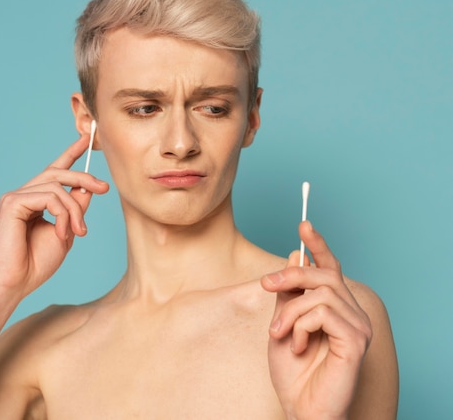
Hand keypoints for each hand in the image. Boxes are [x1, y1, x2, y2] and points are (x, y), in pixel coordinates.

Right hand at [0, 134, 108, 298]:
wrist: (15, 283)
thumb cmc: (36, 263)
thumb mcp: (67, 231)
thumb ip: (75, 209)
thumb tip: (88, 187)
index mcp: (36, 201)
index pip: (55, 171)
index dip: (71, 153)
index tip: (87, 138)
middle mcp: (24, 194)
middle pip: (58, 173)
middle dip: (84, 177)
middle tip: (104, 188)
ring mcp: (16, 197)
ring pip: (57, 186)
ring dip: (75, 209)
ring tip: (78, 232)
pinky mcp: (12, 203)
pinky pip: (48, 197)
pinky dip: (62, 214)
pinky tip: (63, 232)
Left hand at [261, 221, 371, 419]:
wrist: (300, 408)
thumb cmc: (293, 371)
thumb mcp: (283, 322)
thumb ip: (290, 293)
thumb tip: (294, 255)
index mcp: (335, 307)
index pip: (330, 268)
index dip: (318, 245)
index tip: (303, 224)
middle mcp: (352, 313)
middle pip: (324, 273)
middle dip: (290, 274)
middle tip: (266, 285)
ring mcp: (358, 326)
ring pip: (319, 292)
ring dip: (290, 311)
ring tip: (279, 333)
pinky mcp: (356, 340)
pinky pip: (323, 313)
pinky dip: (301, 326)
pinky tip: (299, 345)